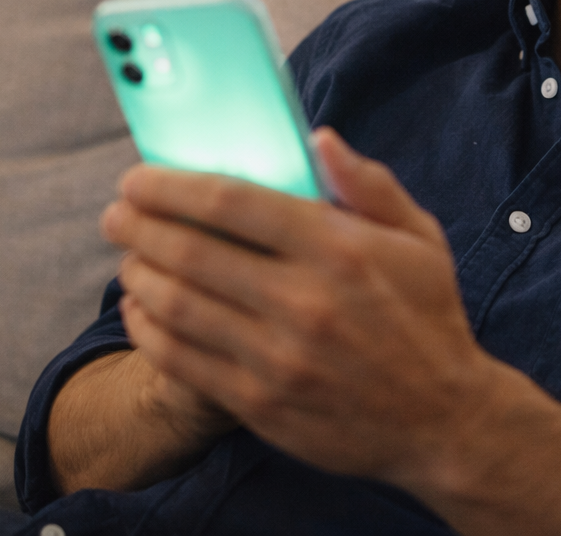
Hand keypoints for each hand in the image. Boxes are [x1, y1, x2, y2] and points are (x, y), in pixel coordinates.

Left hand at [99, 127, 506, 487]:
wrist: (444, 422)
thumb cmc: (427, 318)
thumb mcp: (418, 239)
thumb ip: (368, 185)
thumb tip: (318, 138)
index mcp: (339, 249)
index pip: (232, 203)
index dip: (171, 185)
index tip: (140, 176)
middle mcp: (304, 301)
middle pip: (190, 250)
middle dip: (137, 224)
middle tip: (116, 212)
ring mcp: (278, 357)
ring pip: (176, 304)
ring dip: (137, 273)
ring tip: (128, 256)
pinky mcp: (260, 403)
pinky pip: (180, 358)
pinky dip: (147, 329)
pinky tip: (141, 310)